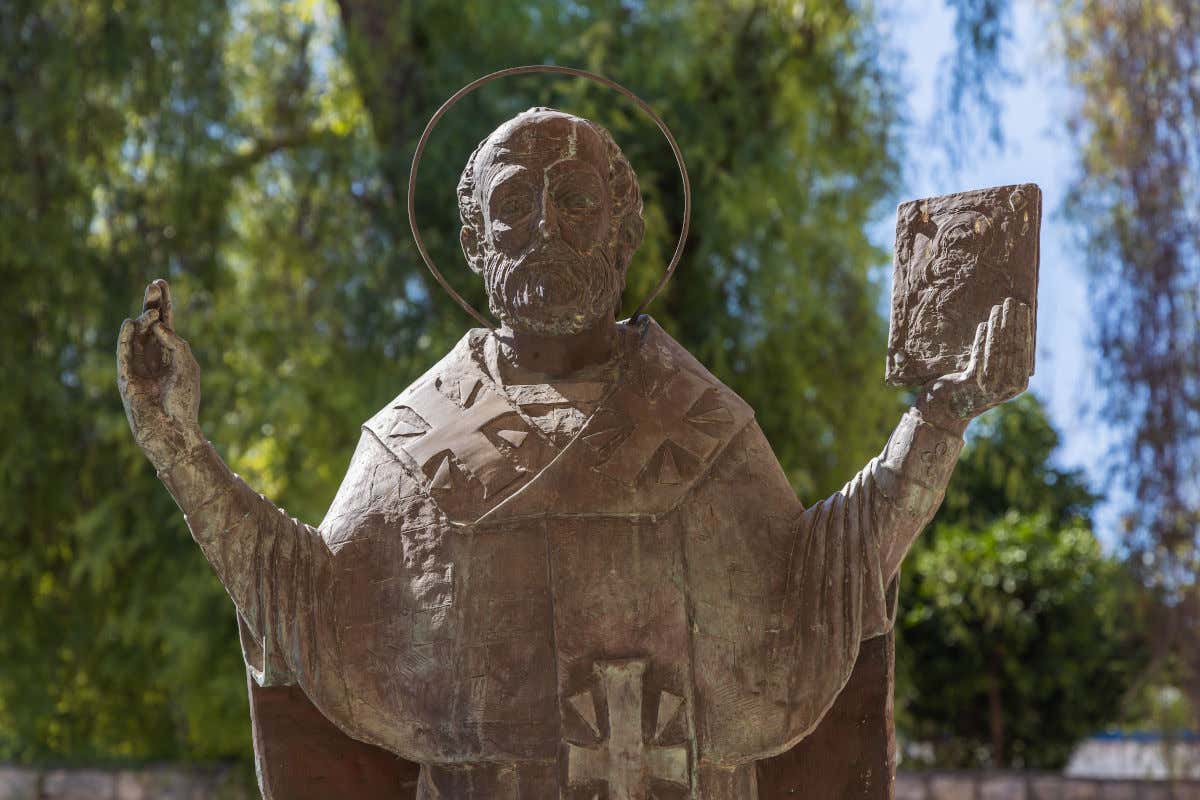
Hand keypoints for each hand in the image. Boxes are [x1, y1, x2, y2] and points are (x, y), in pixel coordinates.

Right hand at [117, 279, 203, 468]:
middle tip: (154, 285)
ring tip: (150, 311)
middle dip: (151, 304)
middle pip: (150, 323)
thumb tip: (157, 323)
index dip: (163, 303)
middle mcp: (153, 355)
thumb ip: (175, 342)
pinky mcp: (126, 376)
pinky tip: (131, 324)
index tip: (161, 282)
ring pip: (138, 335)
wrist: (172, 429)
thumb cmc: (184, 400)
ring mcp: (138, 365)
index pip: (166, 321)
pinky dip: (126, 338)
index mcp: (171, 352)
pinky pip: (124, 352)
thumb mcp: (187, 365)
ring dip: (143, 321)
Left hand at [917, 297, 1033, 433]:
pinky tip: (982, 325)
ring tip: (997, 308)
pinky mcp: (973, 384)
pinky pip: (979, 357)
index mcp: (1018, 384)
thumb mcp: (990, 372)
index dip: (1023, 327)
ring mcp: (991, 387)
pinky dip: (981, 340)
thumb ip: (1004, 356)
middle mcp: (1008, 388)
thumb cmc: (968, 388)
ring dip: (998, 326)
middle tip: (1011, 302)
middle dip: (1012, 322)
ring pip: (997, 350)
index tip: (1023, 308)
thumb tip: (1012, 325)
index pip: (1023, 349)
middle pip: (1012, 347)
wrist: (944, 410)